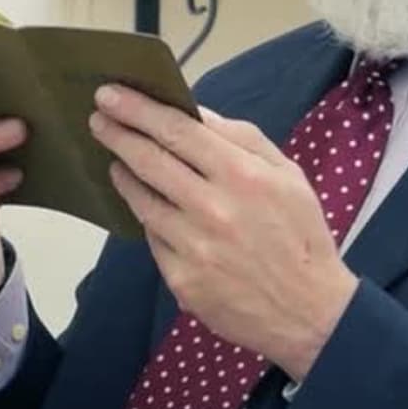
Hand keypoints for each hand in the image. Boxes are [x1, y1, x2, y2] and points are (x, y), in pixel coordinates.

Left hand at [90, 86, 358, 380]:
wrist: (309, 313)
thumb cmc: (301, 236)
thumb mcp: (287, 176)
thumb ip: (241, 138)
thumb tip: (195, 111)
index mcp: (242, 175)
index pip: (176, 131)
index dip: (138, 109)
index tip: (110, 94)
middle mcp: (211, 208)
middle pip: (148, 160)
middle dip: (117, 134)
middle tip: (98, 117)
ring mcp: (192, 246)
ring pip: (142, 199)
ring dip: (123, 173)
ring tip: (115, 159)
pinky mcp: (180, 278)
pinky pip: (153, 236)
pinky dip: (147, 216)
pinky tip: (145, 203)